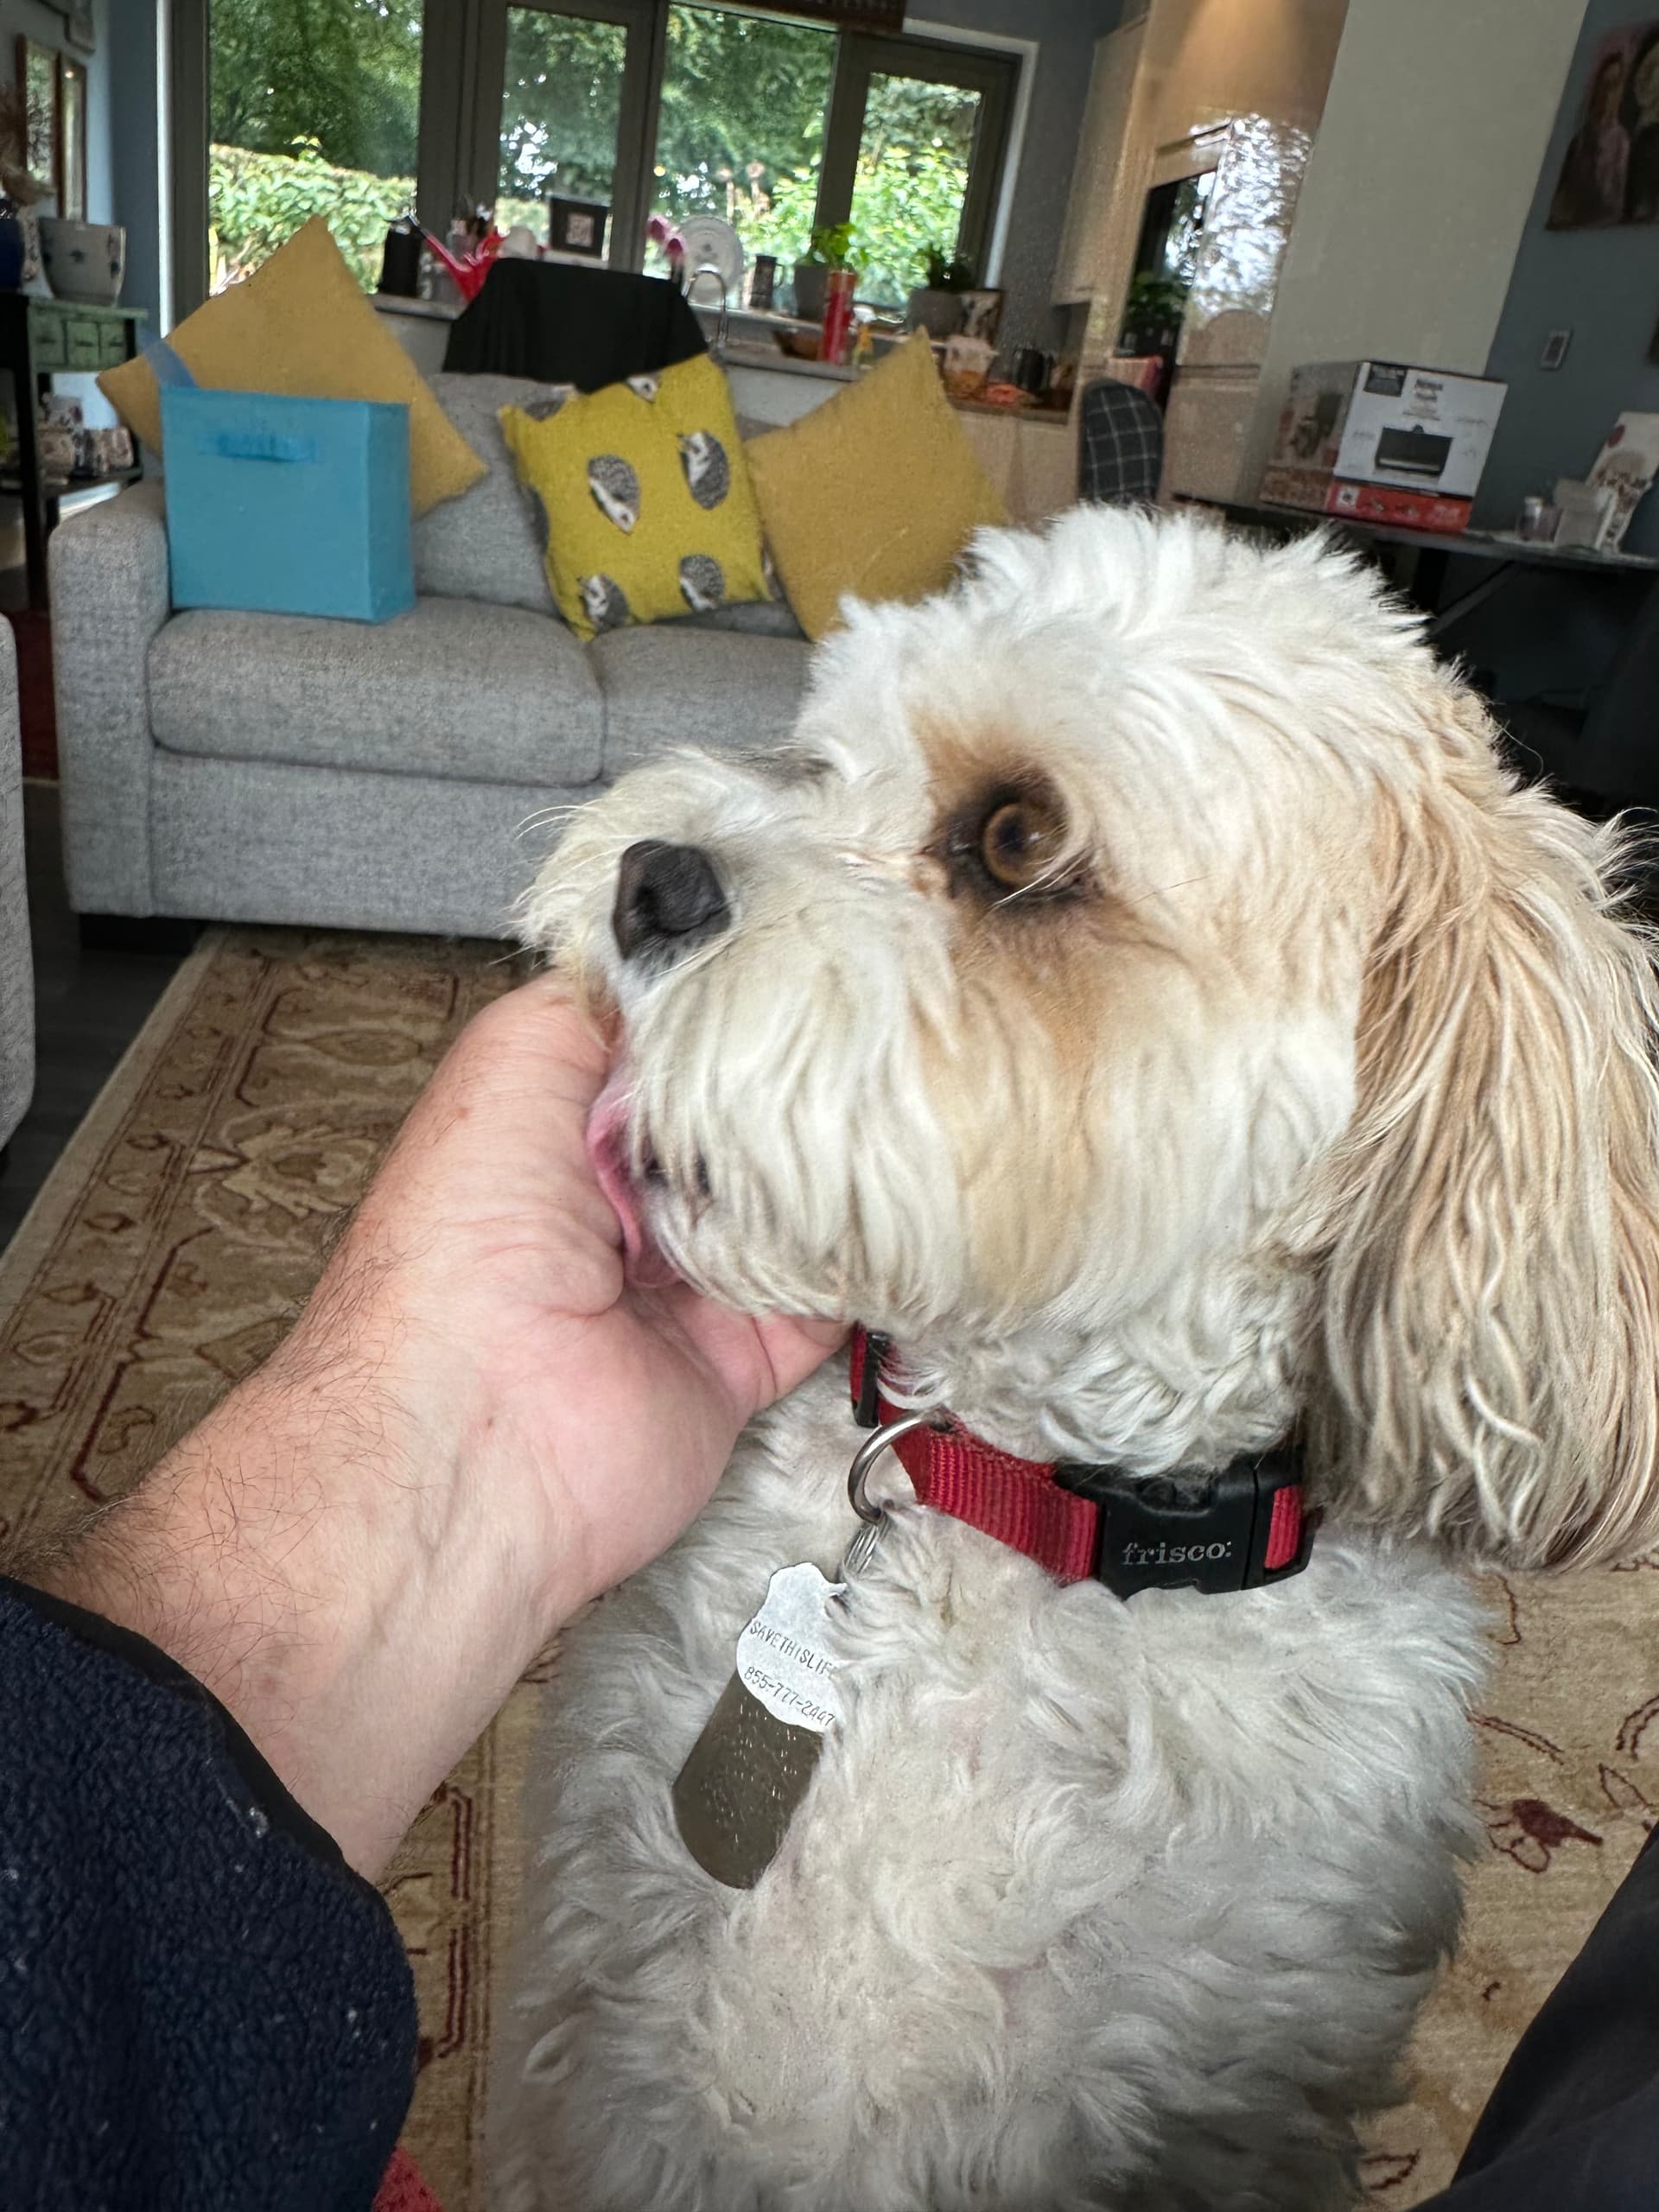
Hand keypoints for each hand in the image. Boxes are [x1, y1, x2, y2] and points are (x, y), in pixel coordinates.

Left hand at [41, 977, 844, 1874]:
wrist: (472, 1437)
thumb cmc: (455, 1256)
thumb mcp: (510, 1065)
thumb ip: (597, 1000)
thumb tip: (675, 946)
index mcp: (557, 1132)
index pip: (666, 1048)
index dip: (726, 1008)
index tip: (801, 962)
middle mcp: (619, 1207)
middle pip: (737, 1126)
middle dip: (789, 1091)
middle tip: (862, 1039)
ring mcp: (679, 1286)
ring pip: (788, 1208)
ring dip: (830, 1172)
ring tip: (890, 1108)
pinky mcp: (730, 1362)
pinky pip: (821, 1306)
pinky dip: (858, 1268)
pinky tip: (897, 1207)